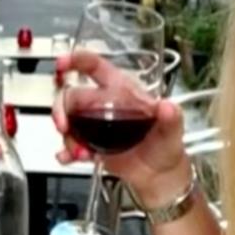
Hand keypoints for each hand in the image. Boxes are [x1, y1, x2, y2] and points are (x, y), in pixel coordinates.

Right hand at [51, 50, 189, 203]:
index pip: (95, 67)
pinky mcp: (89, 144)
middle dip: (61, 108)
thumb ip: (171, 117)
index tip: (62, 64)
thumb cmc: (165, 145)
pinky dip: (65, 151)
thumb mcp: (172, 130)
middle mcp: (103, 104)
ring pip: (68, 120)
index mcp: (121, 91)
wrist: (159, 174)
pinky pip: (70, 144)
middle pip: (72, 96)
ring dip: (67, 136)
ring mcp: (93, 125)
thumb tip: (168, 107)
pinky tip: (67, 157)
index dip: (77, 60)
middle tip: (64, 125)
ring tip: (80, 151)